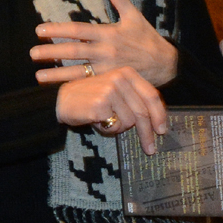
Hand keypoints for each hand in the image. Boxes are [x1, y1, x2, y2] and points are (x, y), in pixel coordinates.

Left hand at [31, 0, 178, 85]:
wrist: (166, 64)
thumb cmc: (146, 38)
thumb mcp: (134, 15)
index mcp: (109, 33)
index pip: (78, 31)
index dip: (58, 30)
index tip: (40, 30)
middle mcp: (106, 51)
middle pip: (74, 52)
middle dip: (51, 52)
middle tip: (32, 53)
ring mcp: (108, 69)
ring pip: (78, 72)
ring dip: (57, 75)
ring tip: (38, 76)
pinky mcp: (111, 82)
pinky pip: (90, 85)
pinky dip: (74, 87)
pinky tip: (59, 89)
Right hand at [52, 66, 168, 154]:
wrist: (60, 100)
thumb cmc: (90, 98)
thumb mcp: (114, 91)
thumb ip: (134, 99)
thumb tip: (157, 120)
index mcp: (127, 73)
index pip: (151, 95)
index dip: (159, 115)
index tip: (162, 131)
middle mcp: (120, 78)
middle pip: (143, 112)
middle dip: (147, 134)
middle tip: (150, 149)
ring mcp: (110, 90)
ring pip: (129, 122)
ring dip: (119, 128)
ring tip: (105, 121)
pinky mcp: (101, 104)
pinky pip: (114, 126)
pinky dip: (108, 130)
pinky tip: (97, 121)